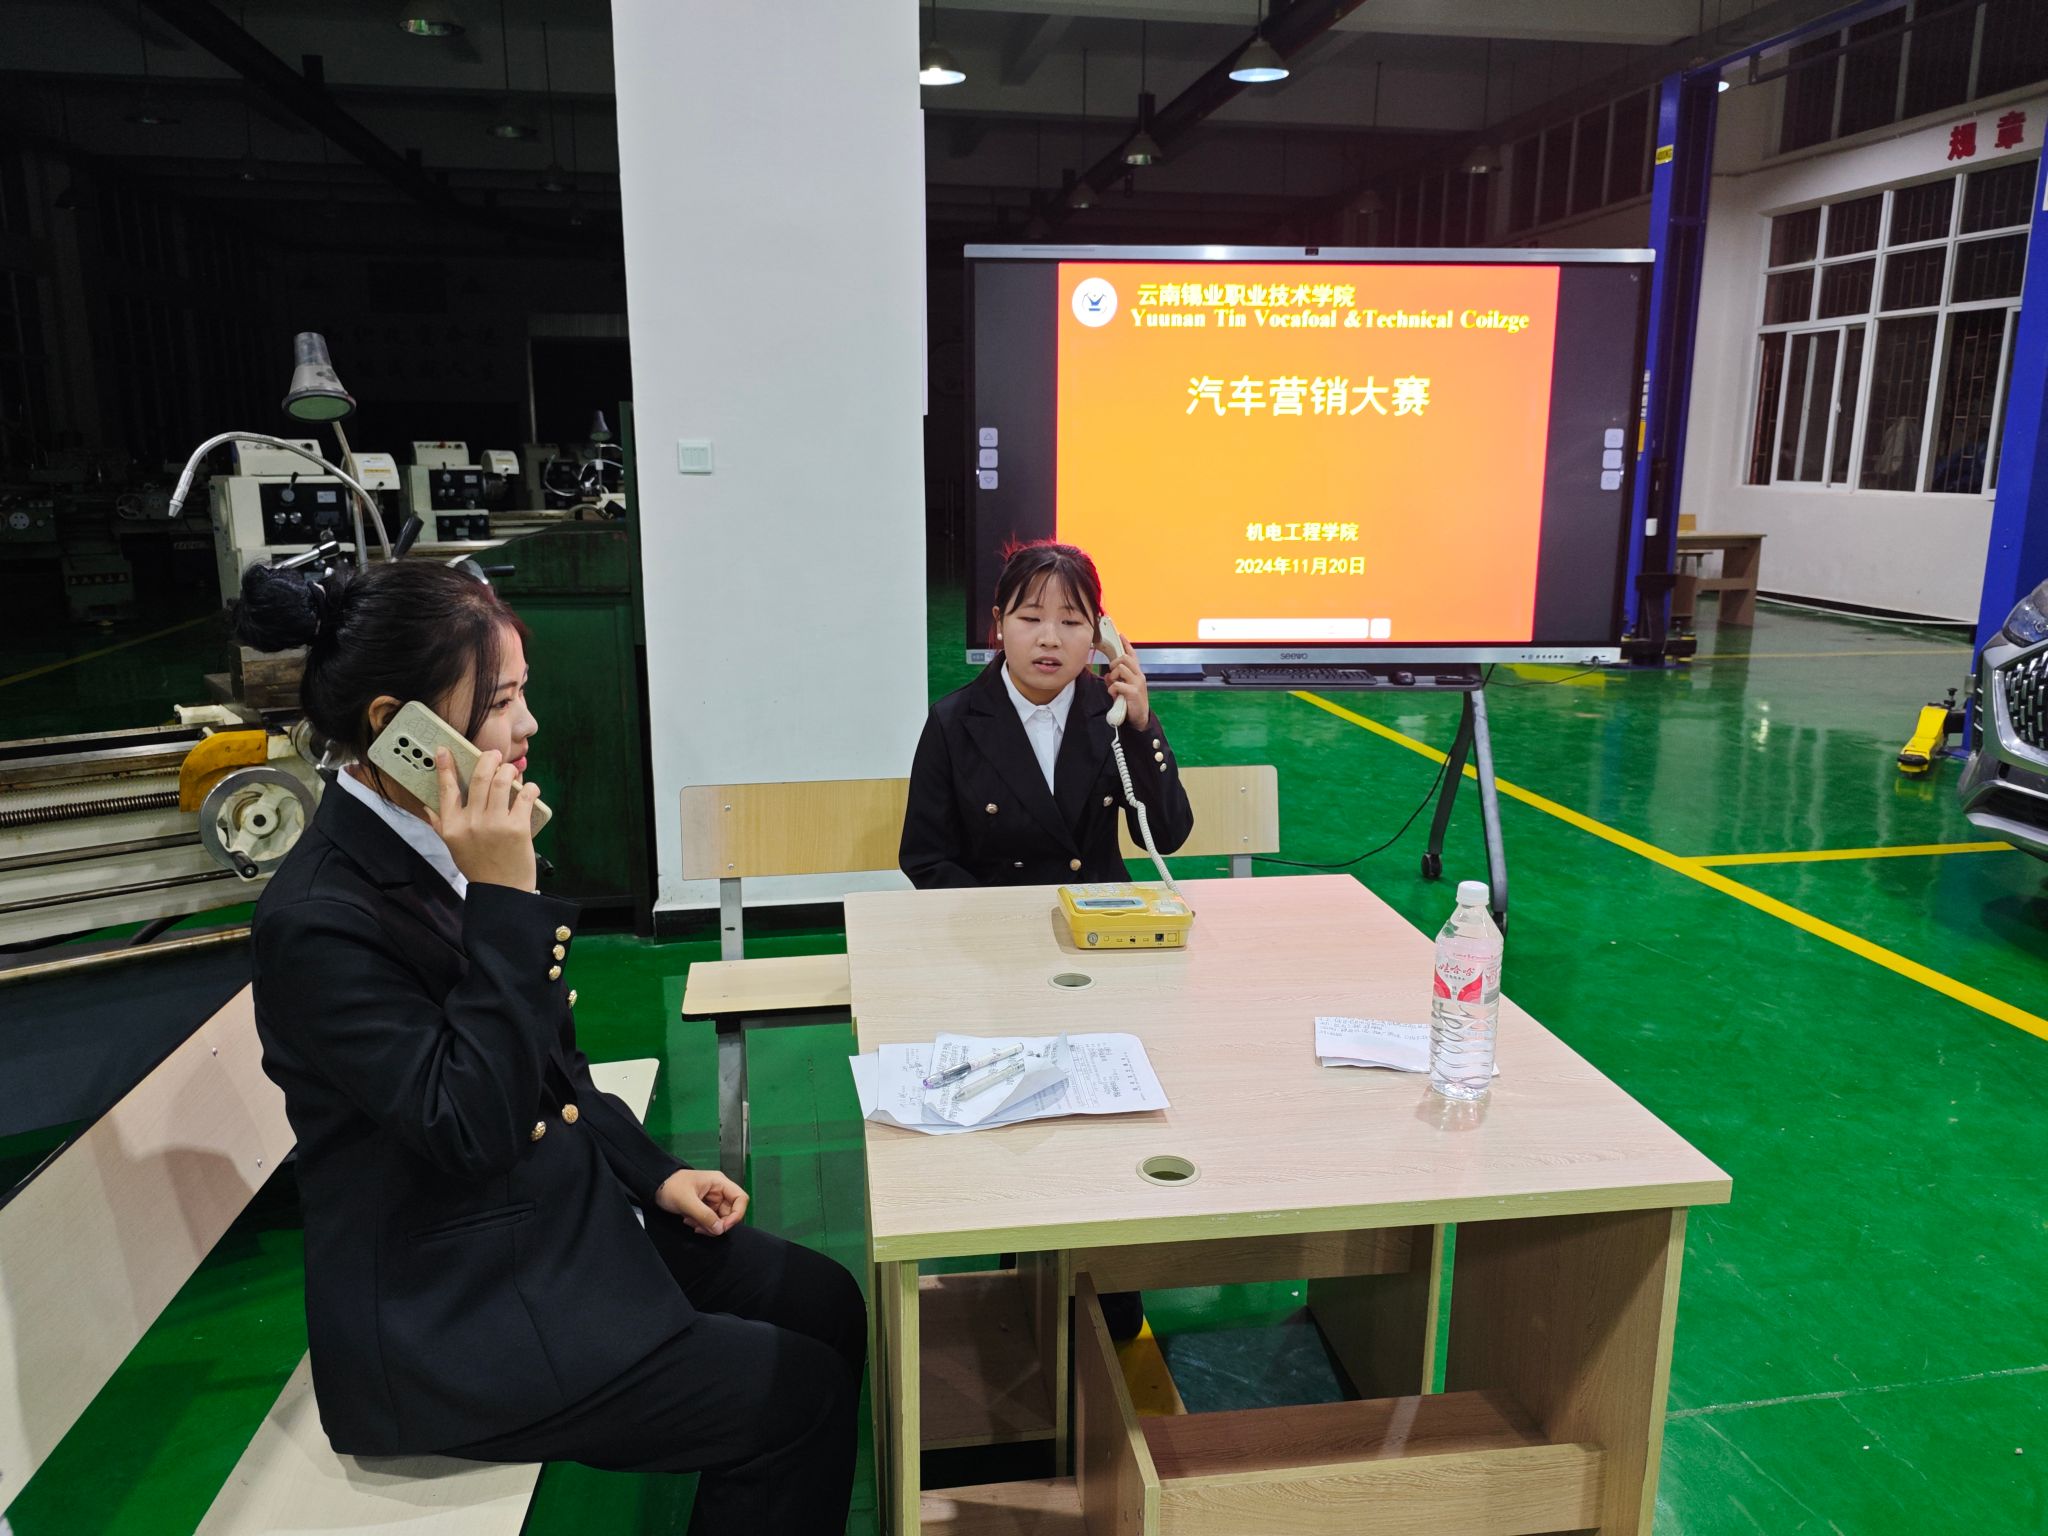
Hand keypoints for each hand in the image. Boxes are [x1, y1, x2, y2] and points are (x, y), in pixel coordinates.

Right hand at [423, 747, 541, 891]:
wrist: (502, 891)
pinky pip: (525, 796)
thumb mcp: (453, 847)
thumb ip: (440, 825)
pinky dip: (529, 788)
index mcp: (452, 826)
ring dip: (509, 770)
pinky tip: (529, 789)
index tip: (445, 750)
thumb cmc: (478, 866)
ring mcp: (495, 824)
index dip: (445, 766)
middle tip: (495, 754)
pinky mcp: (518, 827)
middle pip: (479, 778)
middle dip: (489, 759)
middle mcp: (471, 822)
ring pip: (502, 781)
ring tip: (512, 771)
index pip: (446, 789)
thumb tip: (427, 806)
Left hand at [656, 1168, 749, 1236]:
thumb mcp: (687, 1201)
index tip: (723, 1226)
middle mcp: (719, 1192)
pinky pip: (710, 1221)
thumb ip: (705, 1215)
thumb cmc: (671, 1187)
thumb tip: (720, 1230)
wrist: (655, 1187)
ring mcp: (712, 1200)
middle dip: (717, 1224)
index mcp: (719, 1183)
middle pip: (730, 1212)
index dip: (737, 1214)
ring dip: (707, 1226)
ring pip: (720, 1219)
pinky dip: (701, 1225)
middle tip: (701, 1228)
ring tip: (691, 1222)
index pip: (740, 1198)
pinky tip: (689, 1221)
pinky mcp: (705, 1208)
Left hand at [1104, 644, 1150, 731]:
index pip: (1132, 655)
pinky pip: (1118, 684)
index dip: (1126, 644)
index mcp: (1136, 673)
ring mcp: (1137, 683)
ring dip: (1113, 676)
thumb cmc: (1130, 702)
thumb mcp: (1122, 689)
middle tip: (1112, 674)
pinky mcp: (1133, 692)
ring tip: (1114, 686)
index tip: (1121, 635)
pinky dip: (1112, 689)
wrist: (1139, 718)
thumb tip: (1107, 675)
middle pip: (1125, 658)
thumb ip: (1115, 680)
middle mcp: (1139, 675)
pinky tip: (1114, 694)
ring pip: (1121, 668)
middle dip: (1115, 663)